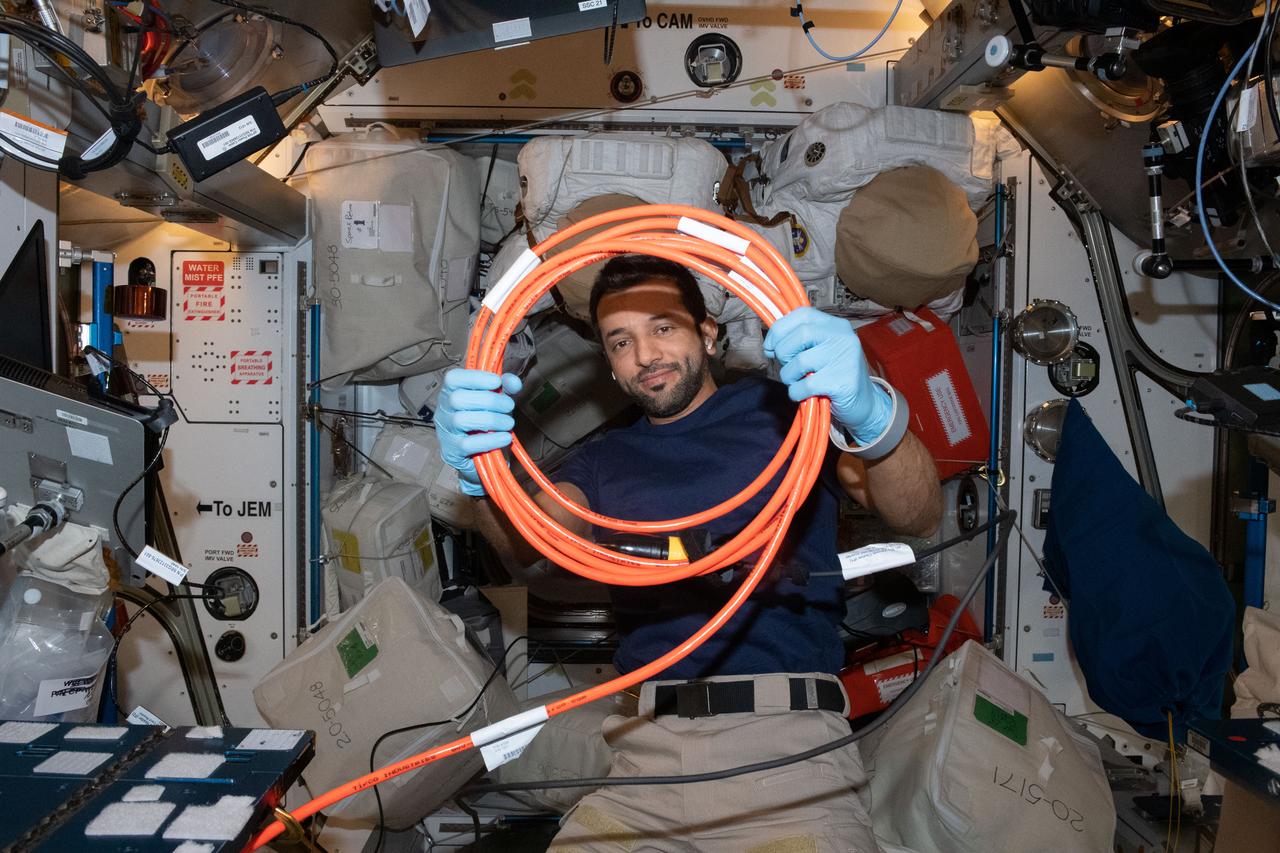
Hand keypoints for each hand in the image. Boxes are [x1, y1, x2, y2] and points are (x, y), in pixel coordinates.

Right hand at [435, 369, 523, 495]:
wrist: (484, 459)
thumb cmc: (487, 424)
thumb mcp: (498, 402)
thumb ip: (505, 388)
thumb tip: (514, 382)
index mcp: (451, 393)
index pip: (453, 378)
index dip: (475, 377)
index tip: (496, 382)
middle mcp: (443, 411)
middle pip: (458, 398)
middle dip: (489, 400)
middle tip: (509, 406)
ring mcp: (445, 432)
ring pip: (462, 420)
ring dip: (492, 420)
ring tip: (508, 424)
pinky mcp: (451, 452)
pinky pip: (468, 444)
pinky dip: (491, 440)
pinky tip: (505, 438)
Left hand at [763, 307, 891, 443]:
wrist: (865, 403)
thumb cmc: (836, 375)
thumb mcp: (822, 350)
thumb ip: (801, 341)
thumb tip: (770, 345)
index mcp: (836, 325)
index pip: (802, 314)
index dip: (780, 329)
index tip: (770, 345)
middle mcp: (843, 337)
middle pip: (800, 334)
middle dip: (783, 353)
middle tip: (788, 367)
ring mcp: (845, 358)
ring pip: (799, 361)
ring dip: (789, 376)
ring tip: (797, 381)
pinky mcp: (842, 382)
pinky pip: (804, 385)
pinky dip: (796, 392)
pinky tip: (803, 394)